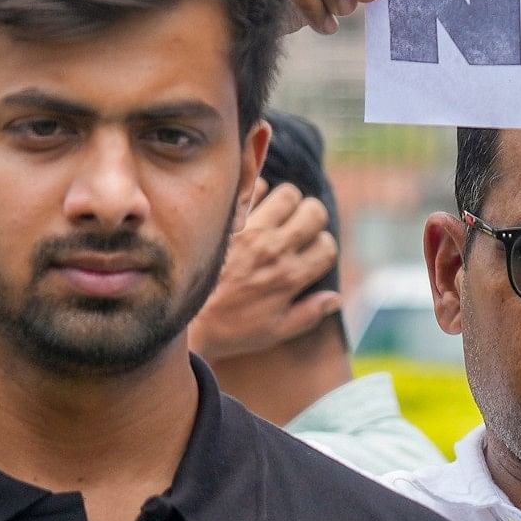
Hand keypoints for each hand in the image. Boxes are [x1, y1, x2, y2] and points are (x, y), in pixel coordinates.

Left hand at [191, 184, 342, 362]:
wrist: (185, 318)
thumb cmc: (231, 329)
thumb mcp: (275, 331)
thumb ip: (309, 314)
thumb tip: (335, 299)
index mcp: (290, 277)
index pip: (327, 246)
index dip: (323, 249)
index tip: (311, 255)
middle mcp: (275, 249)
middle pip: (314, 212)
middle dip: (313, 219)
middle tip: (299, 229)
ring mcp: (252, 231)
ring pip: (289, 194)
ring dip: (289, 203)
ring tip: (279, 215)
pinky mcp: (230, 220)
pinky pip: (256, 189)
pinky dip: (259, 194)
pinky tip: (254, 210)